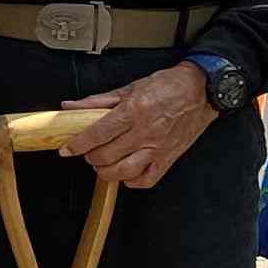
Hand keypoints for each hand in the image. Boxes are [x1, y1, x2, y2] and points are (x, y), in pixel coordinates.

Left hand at [63, 62, 217, 190]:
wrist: (201, 91)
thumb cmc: (168, 87)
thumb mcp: (130, 87)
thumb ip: (98, 101)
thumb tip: (72, 107)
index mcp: (133, 111)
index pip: (97, 133)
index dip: (77, 144)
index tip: (66, 150)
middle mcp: (145, 132)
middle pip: (106, 155)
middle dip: (90, 156)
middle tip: (89, 151)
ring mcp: (157, 148)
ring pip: (123, 172)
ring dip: (106, 171)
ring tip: (103, 162)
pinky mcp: (168, 159)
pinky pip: (146, 180)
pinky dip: (131, 181)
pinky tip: (126, 171)